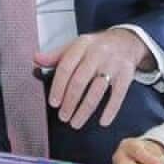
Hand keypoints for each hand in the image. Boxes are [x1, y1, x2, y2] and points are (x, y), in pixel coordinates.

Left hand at [35, 28, 150, 129]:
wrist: (126, 40)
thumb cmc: (95, 48)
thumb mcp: (76, 46)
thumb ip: (56, 56)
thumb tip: (35, 59)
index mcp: (81, 45)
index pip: (66, 67)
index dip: (58, 87)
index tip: (53, 103)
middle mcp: (97, 53)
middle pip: (80, 80)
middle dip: (70, 101)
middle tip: (63, 117)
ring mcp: (113, 64)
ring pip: (97, 90)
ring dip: (85, 109)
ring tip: (76, 122)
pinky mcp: (127, 74)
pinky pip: (118, 94)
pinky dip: (111, 110)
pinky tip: (103, 122)